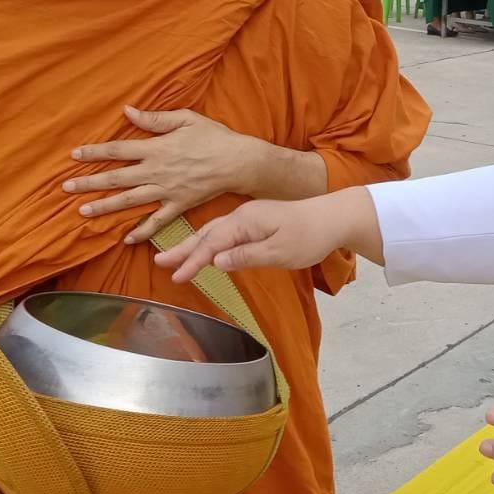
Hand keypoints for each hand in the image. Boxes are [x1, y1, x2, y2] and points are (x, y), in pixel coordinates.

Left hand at [65, 106, 264, 243]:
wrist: (239, 162)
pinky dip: (141, 231)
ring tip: (83, 212)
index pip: (117, 151)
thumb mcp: (186, 119)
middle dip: (89, 183)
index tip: (73, 155)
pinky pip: (157, 221)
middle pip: (116, 178)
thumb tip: (128, 112)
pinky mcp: (179, 205)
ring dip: (104, 207)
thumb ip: (155, 119)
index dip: (94, 152)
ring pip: (129, 201)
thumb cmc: (215, 137)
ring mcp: (166, 191)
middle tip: (65, 188)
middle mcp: (156, 172)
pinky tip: (125, 239)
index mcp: (156, 148)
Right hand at [156, 186, 383, 282]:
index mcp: (245, 222)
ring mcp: (249, 217)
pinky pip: (225, 231)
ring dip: (194, 245)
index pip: (212, 244)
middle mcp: (243, 216)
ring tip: (173, 257)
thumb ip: (246, 256)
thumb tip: (217, 262)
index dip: (193, 261)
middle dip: (183, 250)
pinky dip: (210, 241)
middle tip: (159, 262)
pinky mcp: (257, 221)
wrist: (333, 217)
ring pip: (214, 232)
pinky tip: (206, 250)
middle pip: (207, 235)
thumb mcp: (279, 252)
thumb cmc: (309, 237)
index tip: (177, 277)